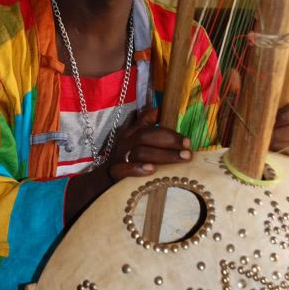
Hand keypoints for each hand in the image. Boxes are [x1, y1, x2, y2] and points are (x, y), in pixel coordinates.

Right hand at [64, 107, 191, 226]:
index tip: (187, 141)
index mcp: (131, 134)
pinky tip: (152, 170)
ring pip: (140, 152)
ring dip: (162, 155)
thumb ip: (145, 124)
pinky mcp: (114, 173)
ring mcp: (119, 157)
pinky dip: (137, 169)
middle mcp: (125, 143)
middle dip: (170, 142)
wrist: (100, 181)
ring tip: (180, 160)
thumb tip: (158, 109)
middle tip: (188, 152)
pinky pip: (124, 169)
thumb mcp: (133, 141)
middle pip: (147, 137)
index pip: (150, 127)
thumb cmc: (124, 159)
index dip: (169, 132)